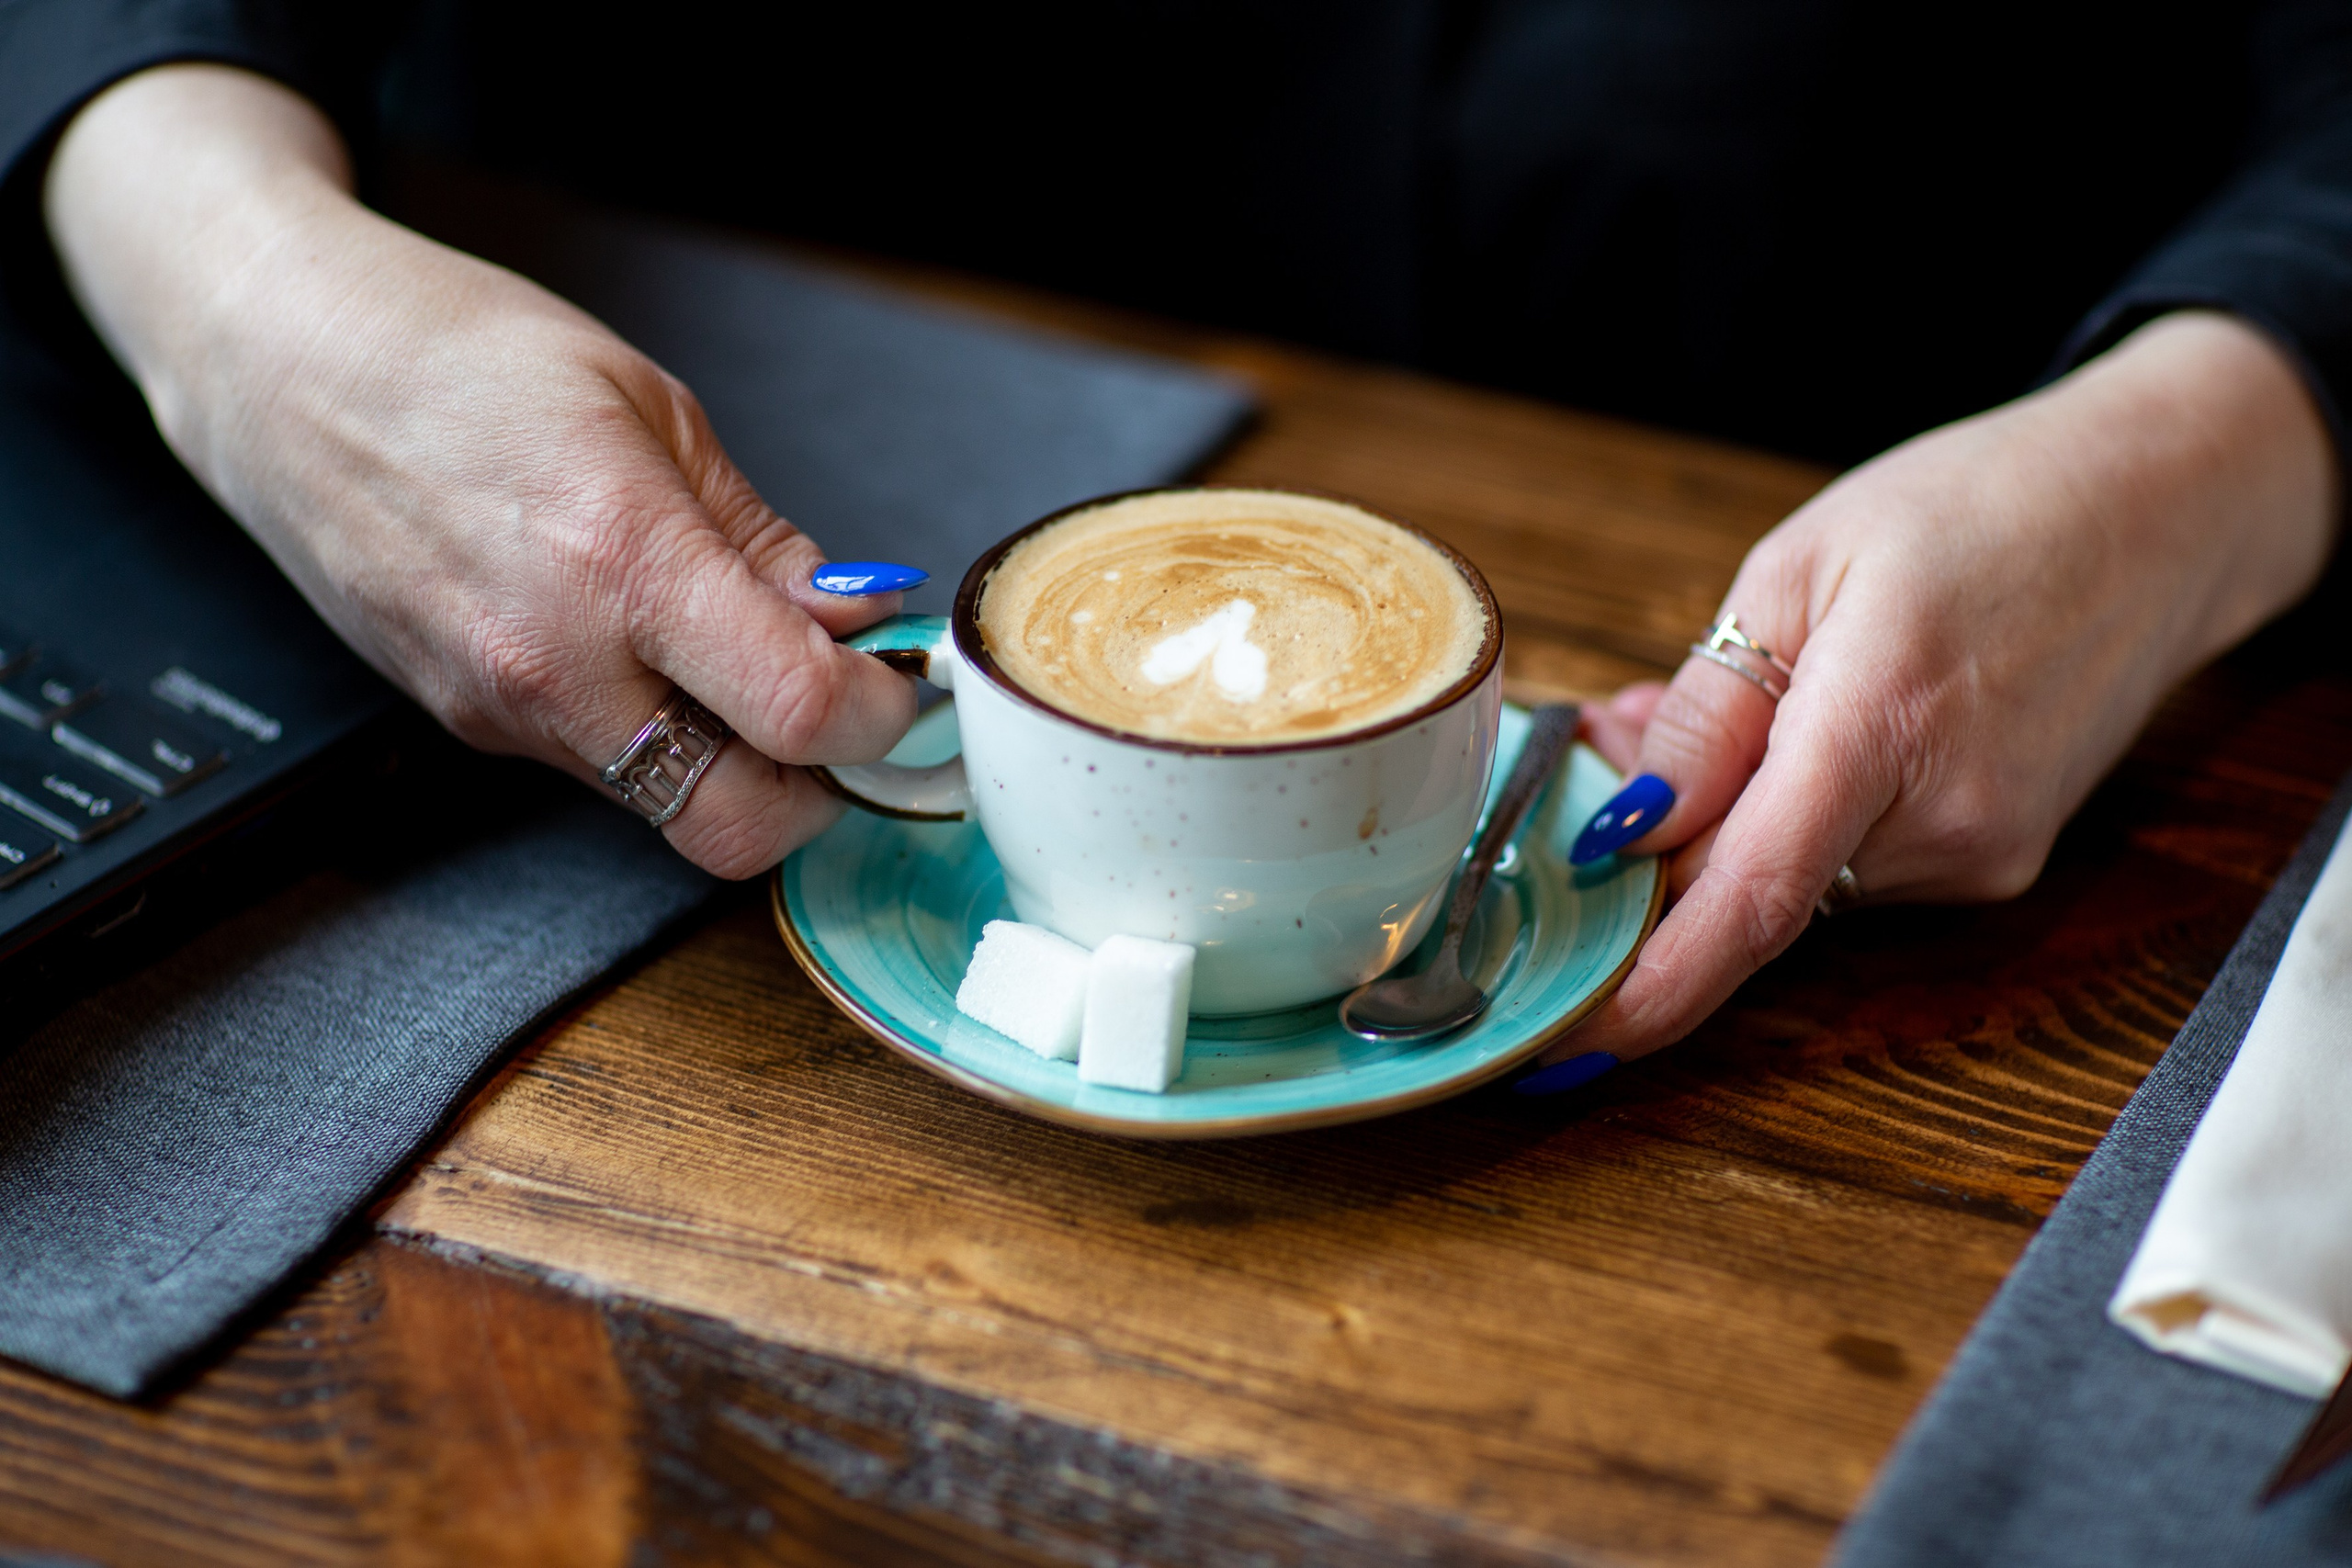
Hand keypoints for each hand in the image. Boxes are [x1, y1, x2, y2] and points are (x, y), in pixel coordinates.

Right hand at [43, 65, 914, 876]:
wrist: (278, 365)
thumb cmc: (460, 354)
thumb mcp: (655, 412)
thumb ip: (766, 541)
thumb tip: (863, 618)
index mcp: (621, 560)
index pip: (798, 714)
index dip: (882, 719)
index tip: (903, 685)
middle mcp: (555, 664)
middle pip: (739, 828)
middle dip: (822, 792)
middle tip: (846, 716)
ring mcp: (502, 711)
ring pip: (669, 810)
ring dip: (740, 767)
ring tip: (750, 668)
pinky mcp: (468, 726)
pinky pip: (601, 770)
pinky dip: (660, 737)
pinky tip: (654, 655)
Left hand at [1547, 310, 2337, 1069]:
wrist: (2160, 509)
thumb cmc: (1976, 508)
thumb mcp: (1798, 565)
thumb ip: (1707, 708)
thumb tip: (1624, 820)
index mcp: (1880, 727)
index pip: (1750, 901)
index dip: (1652, 983)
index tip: (1572, 1035)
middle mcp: (1945, 821)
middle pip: (1750, 894)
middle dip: (1660, 849)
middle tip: (1613, 746)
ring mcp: (1983, 855)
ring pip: (1797, 881)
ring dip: (1732, 822)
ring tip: (1746, 691)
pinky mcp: (1998, 863)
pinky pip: (1853, 865)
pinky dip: (1801, 817)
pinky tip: (1813, 723)